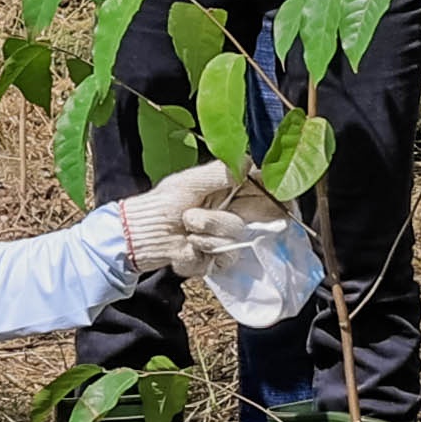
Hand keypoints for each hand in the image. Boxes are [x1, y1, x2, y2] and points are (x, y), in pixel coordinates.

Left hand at [107, 158, 270, 276]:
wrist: (142, 237)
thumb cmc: (163, 203)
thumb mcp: (190, 181)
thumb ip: (221, 172)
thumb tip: (250, 163)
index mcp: (230, 188)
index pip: (263, 187)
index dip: (275, 192)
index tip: (279, 197)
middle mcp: (234, 211)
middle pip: (260, 214)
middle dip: (225, 216)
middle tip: (194, 215)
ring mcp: (228, 236)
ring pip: (237, 234)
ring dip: (207, 228)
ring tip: (186, 226)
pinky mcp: (220, 258)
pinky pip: (226, 254)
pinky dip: (202, 248)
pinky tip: (188, 245)